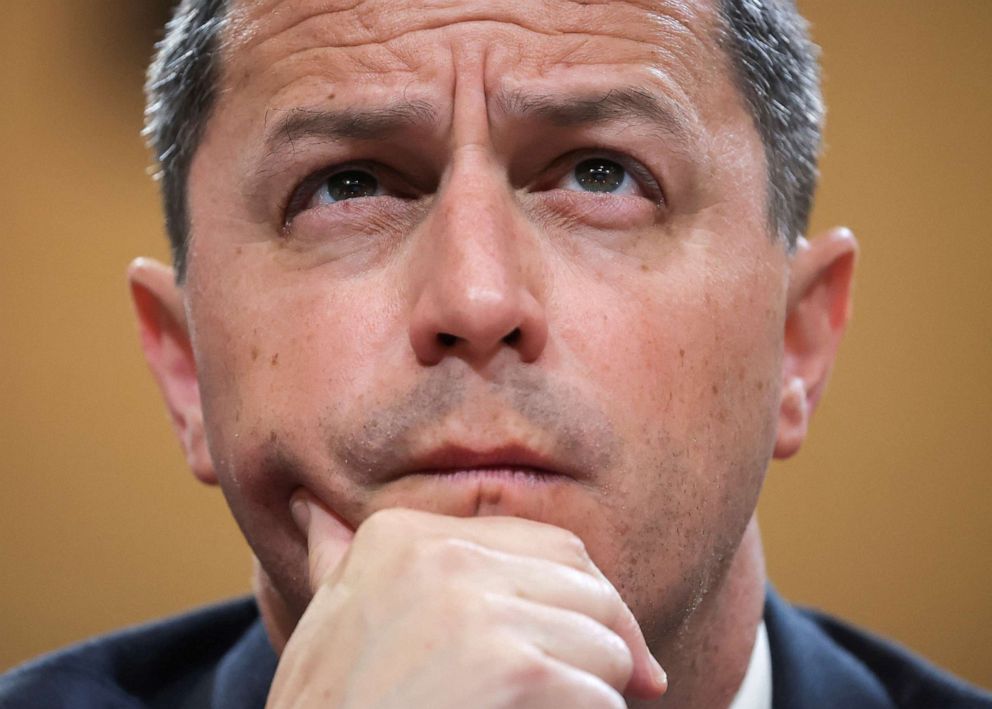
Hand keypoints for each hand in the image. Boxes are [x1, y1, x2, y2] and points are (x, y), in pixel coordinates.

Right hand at [266, 495, 666, 707]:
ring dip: (601, 691)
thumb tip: (315, 510)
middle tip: (631, 684)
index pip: (545, 544)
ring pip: (603, 645)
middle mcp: (440, 555)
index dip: (585, 596)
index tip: (607, 637)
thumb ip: (340, 559)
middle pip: (585, 587)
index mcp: (400, 535)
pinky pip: (599, 696)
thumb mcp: (331, 622)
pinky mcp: (513, 671)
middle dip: (613, 642)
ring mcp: (477, 610)